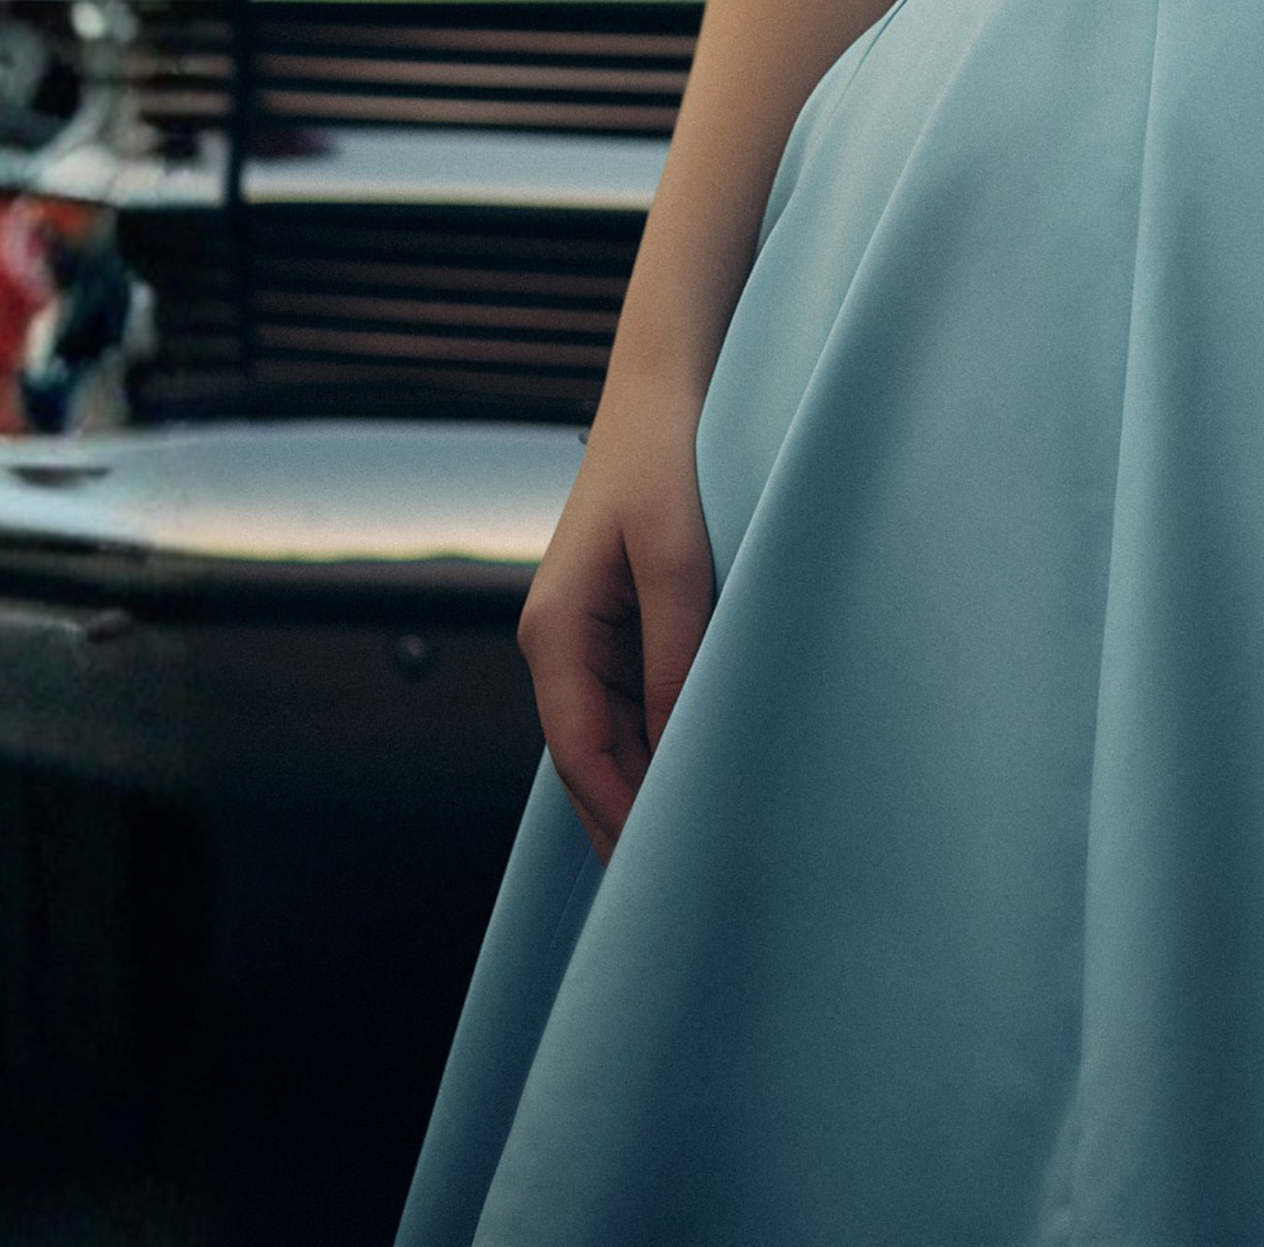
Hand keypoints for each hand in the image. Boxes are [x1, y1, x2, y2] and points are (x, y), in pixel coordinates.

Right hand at [519, 373, 717, 858]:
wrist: (668, 383)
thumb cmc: (665, 459)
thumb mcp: (676, 557)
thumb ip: (676, 652)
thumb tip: (680, 745)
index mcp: (553, 632)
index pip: (579, 753)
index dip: (618, 813)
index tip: (662, 868)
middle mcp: (562, 640)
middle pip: (592, 753)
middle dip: (630, 811)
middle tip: (684, 881)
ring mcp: (592, 631)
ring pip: (618, 729)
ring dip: (654, 773)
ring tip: (706, 834)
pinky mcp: (626, 615)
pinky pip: (640, 693)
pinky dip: (667, 729)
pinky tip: (710, 756)